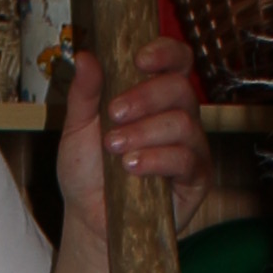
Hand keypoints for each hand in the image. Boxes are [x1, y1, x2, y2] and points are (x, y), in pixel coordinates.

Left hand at [54, 32, 211, 245]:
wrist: (90, 220)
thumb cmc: (88, 173)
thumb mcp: (77, 129)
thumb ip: (84, 94)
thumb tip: (85, 56)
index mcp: (154, 97)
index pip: (177, 61)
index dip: (165, 52)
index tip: (139, 59)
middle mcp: (179, 117)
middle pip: (181, 88)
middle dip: (145, 97)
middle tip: (114, 114)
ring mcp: (191, 147)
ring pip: (184, 123)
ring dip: (146, 131)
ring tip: (115, 148)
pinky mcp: (196, 179)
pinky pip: (187, 159)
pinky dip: (157, 159)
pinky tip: (132, 168)